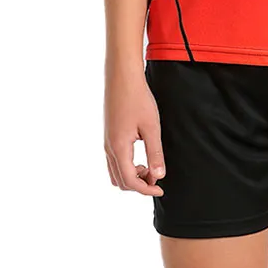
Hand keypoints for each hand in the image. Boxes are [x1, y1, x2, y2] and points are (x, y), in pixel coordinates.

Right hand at [104, 67, 165, 194]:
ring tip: (149, 164)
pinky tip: (140, 155)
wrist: (122, 78)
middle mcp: (109, 148)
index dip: (146, 189)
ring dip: (132, 175)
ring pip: (115, 171)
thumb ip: (155, 153)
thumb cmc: (137, 99)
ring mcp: (107, 142)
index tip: (160, 188)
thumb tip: (159, 175)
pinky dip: (127, 166)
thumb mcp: (151, 127)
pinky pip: (114, 160)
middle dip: (139, 184)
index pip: (130, 181)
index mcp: (119, 148)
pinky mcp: (109, 135)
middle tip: (157, 176)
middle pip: (120, 180)